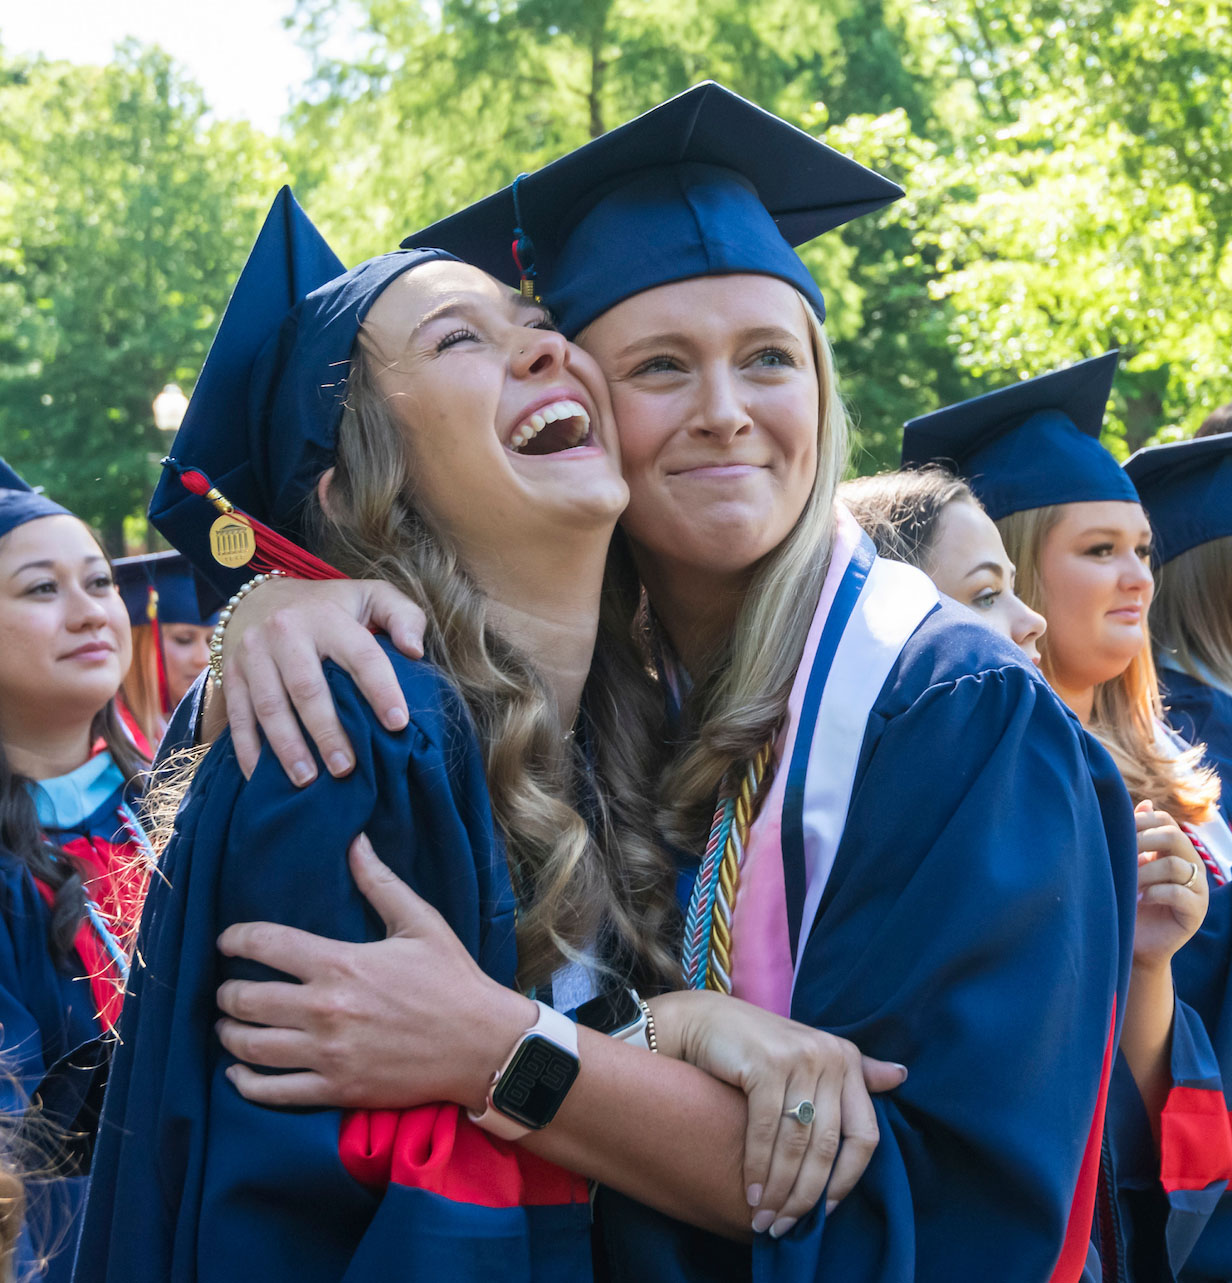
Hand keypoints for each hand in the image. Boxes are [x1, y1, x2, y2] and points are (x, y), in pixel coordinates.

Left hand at [215, 835, 531, 1109]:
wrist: (482, 1045)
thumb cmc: (452, 980)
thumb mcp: (421, 922)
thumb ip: (380, 883)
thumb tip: (355, 841)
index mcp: (342, 963)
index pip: (266, 944)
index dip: (236, 939)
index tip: (227, 940)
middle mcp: (325, 1009)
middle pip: (246, 1000)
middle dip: (226, 993)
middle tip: (225, 989)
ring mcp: (328, 1053)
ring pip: (250, 1047)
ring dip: (229, 1035)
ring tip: (228, 1026)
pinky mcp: (336, 1089)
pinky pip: (271, 1092)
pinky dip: (245, 1082)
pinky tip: (239, 1072)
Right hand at [219, 578, 426, 783]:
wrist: (262, 598)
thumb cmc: (331, 607)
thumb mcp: (372, 597)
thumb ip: (403, 616)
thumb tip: (415, 650)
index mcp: (327, 617)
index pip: (360, 655)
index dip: (381, 689)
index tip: (398, 723)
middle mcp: (285, 633)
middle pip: (306, 688)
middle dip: (327, 732)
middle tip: (346, 768)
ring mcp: (252, 654)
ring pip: (269, 706)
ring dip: (288, 748)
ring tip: (307, 780)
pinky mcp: (231, 675)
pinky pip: (238, 716)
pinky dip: (248, 751)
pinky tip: (263, 779)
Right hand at [650, 989, 905, 1236]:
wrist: (705, 1021)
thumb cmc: (758, 1047)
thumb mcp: (810, 1058)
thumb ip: (855, 1073)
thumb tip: (902, 1075)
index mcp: (846, 1058)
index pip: (864, 1134)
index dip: (847, 1180)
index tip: (825, 1212)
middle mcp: (830, 1056)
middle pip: (828, 1145)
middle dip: (805, 1195)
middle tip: (784, 1226)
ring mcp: (800, 1058)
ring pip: (796, 1143)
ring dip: (779, 1189)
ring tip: (765, 1218)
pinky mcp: (766, 1064)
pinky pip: (766, 1131)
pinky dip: (758, 1168)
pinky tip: (751, 1192)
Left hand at [1132, 800, 1207, 968]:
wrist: (1135, 942)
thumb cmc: (1128, 900)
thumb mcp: (1128, 866)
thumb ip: (1135, 837)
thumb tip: (1144, 802)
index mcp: (1174, 849)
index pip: (1165, 821)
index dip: (1141, 821)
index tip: (1116, 831)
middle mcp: (1190, 864)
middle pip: (1174, 836)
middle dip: (1143, 841)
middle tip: (1121, 855)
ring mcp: (1197, 888)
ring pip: (1175, 865)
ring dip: (1145, 872)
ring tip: (1127, 884)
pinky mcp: (1196, 911)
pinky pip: (1179, 893)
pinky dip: (1154, 893)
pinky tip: (1138, 899)